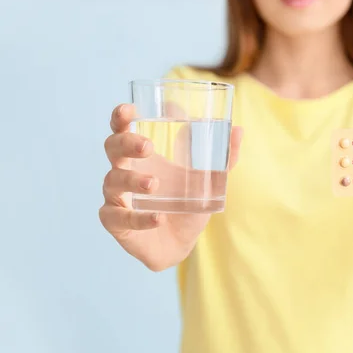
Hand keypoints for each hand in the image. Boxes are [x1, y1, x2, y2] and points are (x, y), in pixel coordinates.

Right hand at [99, 103, 242, 270]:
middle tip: (148, 147)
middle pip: (112, 149)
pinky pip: (120, 219)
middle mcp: (123, 172)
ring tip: (154, 183)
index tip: (129, 109)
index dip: (120, 117)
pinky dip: (139, 218)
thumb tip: (239, 130)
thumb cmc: (187, 204)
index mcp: (141, 156)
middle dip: (126, 144)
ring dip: (133, 181)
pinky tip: (157, 217)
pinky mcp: (117, 224)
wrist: (181, 243)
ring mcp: (117, 198)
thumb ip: (225, 156)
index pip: (122, 129)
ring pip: (114, 182)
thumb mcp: (209, 179)